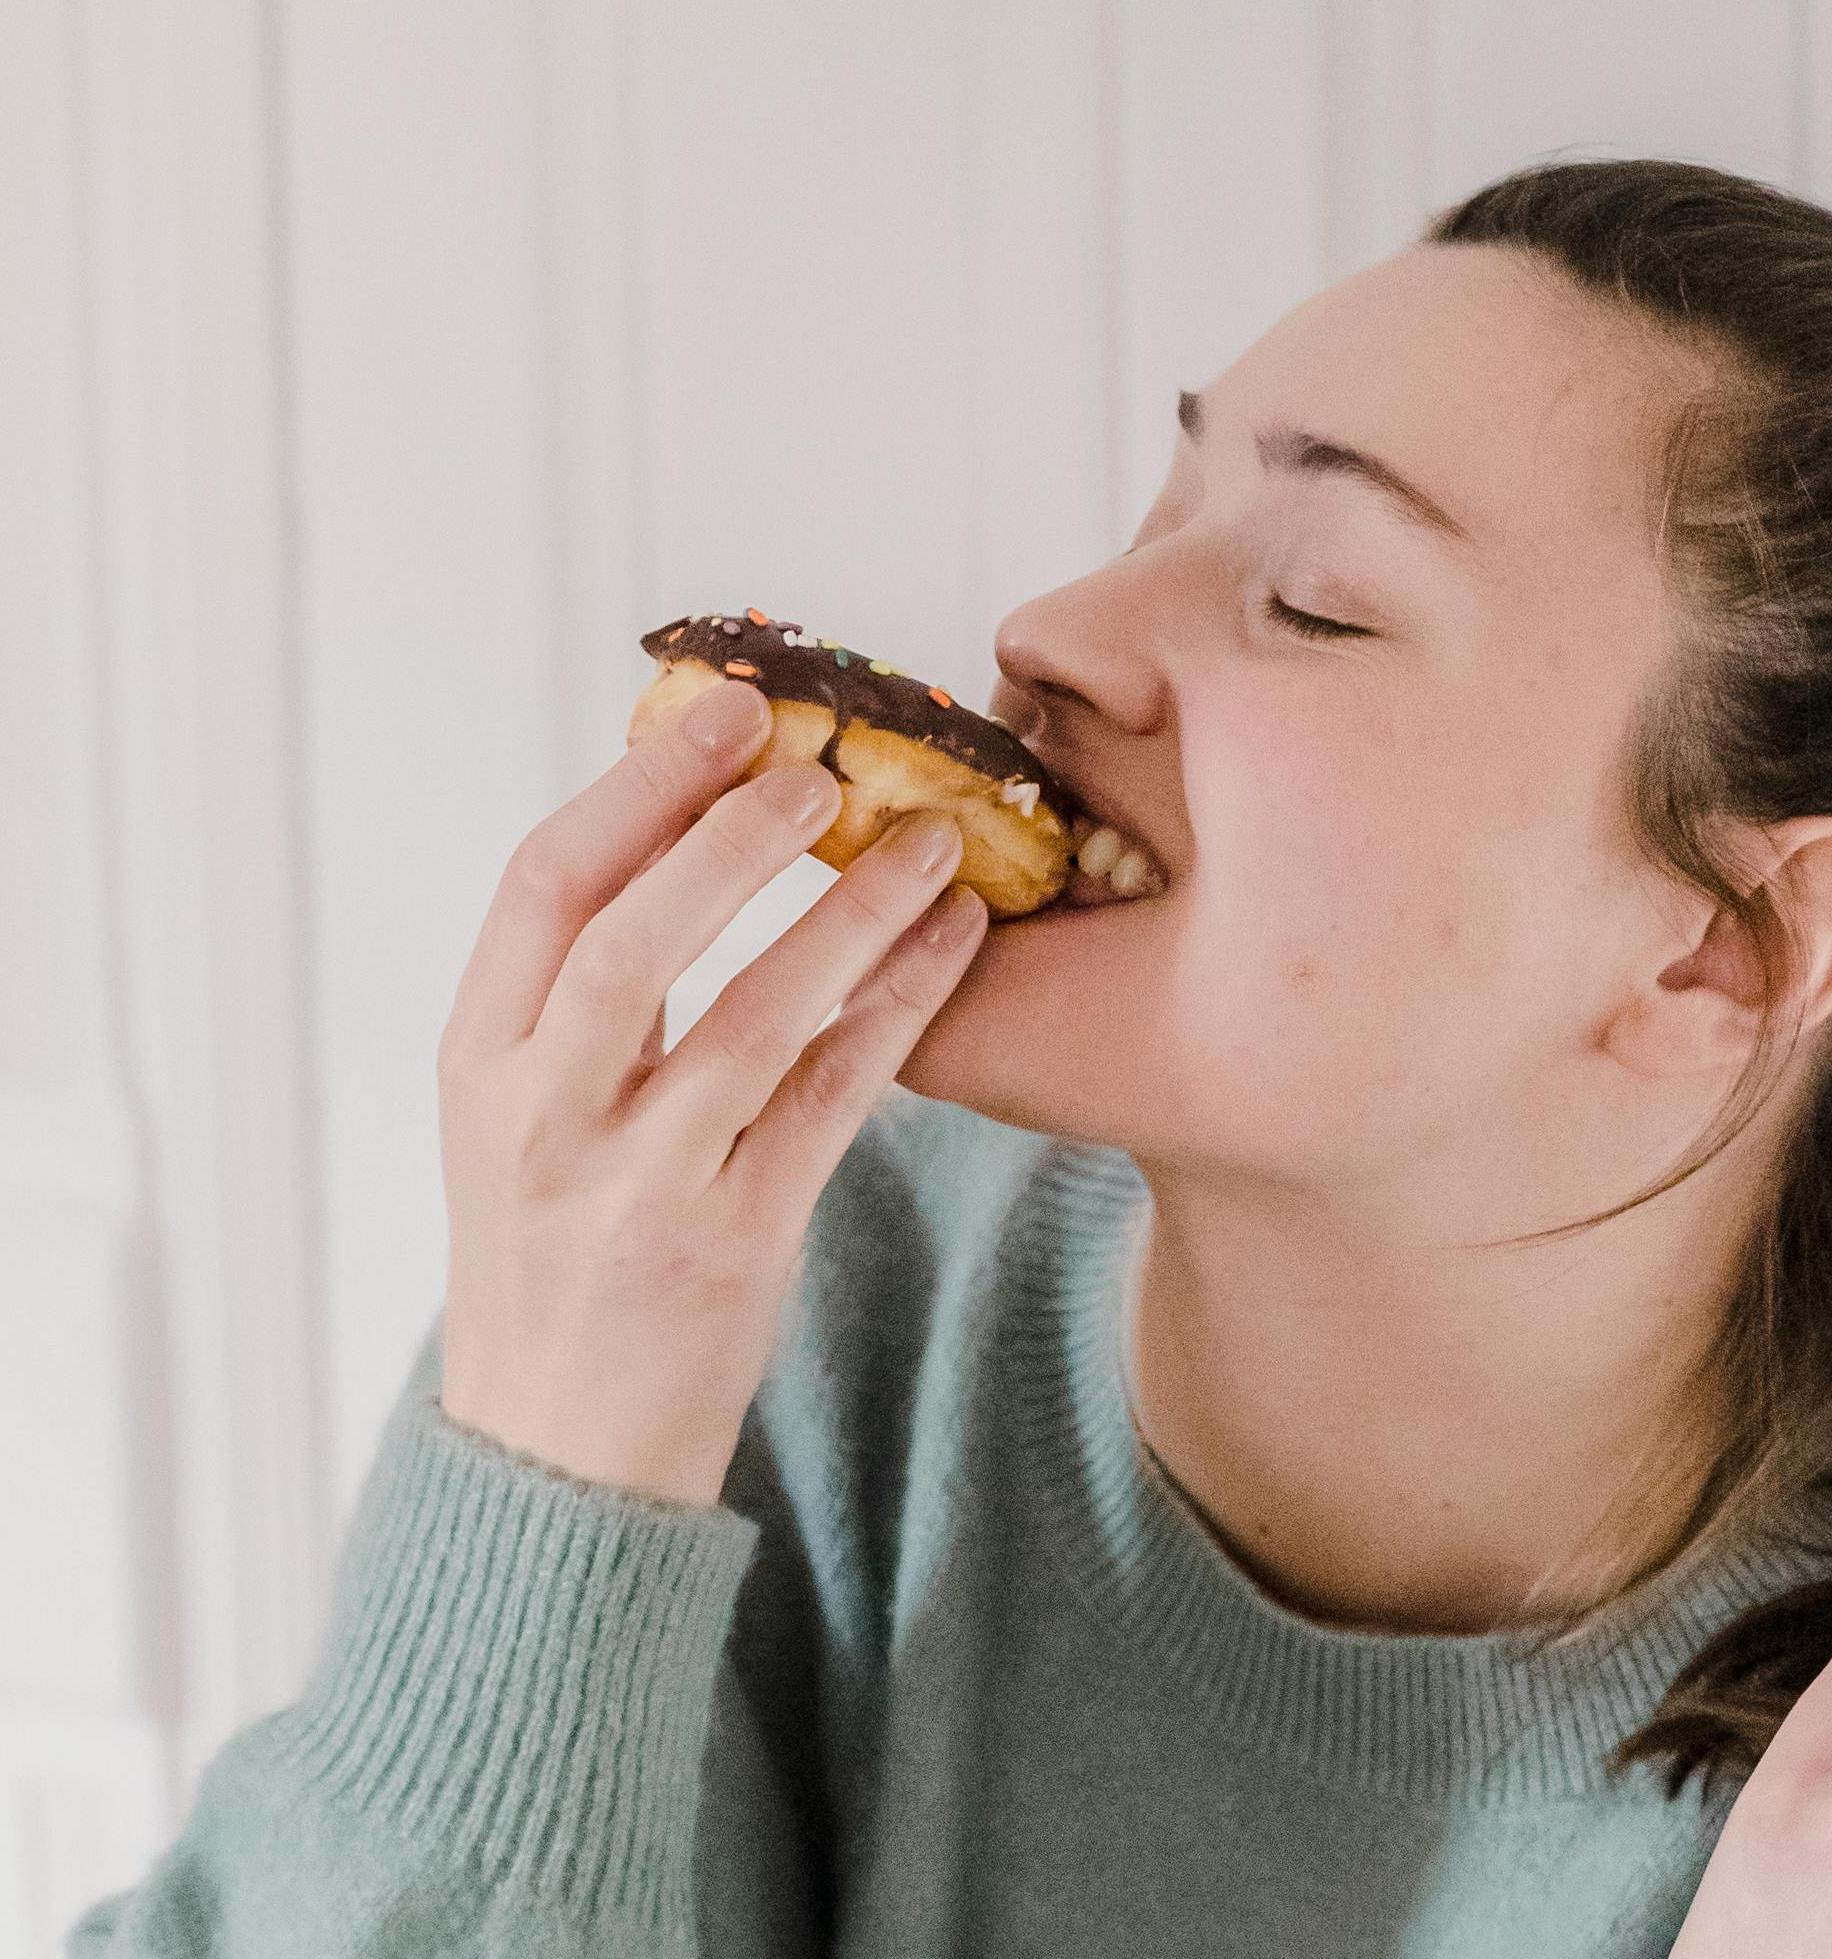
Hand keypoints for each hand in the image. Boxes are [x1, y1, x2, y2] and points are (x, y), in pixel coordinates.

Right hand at [434, 678, 987, 1504]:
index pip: (543, 889)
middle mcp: (543, 1121)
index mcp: (479, 1064)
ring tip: (932, 840)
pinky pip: (832, 1103)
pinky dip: (896, 1011)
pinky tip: (952, 945)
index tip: (725, 714)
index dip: (639, 787)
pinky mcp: (735, 1246)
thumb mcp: (516, 1115)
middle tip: (824, 763)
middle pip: (632, 941)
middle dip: (730, 836)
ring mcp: (639, 1190)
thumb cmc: (551, 1254)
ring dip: (850, 916)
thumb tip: (685, 822)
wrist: (558, 1448)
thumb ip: (577, 993)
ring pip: (753, 1021)